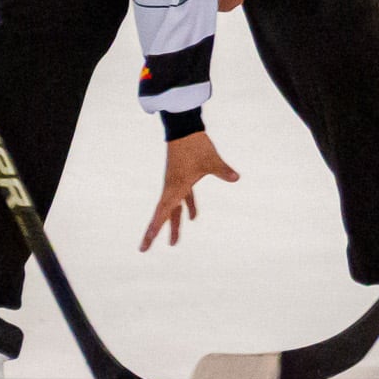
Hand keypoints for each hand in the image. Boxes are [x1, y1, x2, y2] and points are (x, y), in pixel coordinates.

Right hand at [140, 131, 239, 248]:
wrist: (184, 128)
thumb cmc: (195, 145)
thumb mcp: (211, 160)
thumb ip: (222, 170)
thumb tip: (235, 177)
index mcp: (175, 187)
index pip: (162, 212)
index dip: (154, 228)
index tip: (145, 243)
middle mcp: (172, 188)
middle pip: (162, 214)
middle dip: (154, 232)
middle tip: (143, 249)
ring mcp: (176, 183)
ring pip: (173, 208)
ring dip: (174, 224)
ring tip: (174, 243)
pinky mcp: (182, 177)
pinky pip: (183, 197)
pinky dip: (188, 207)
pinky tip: (194, 217)